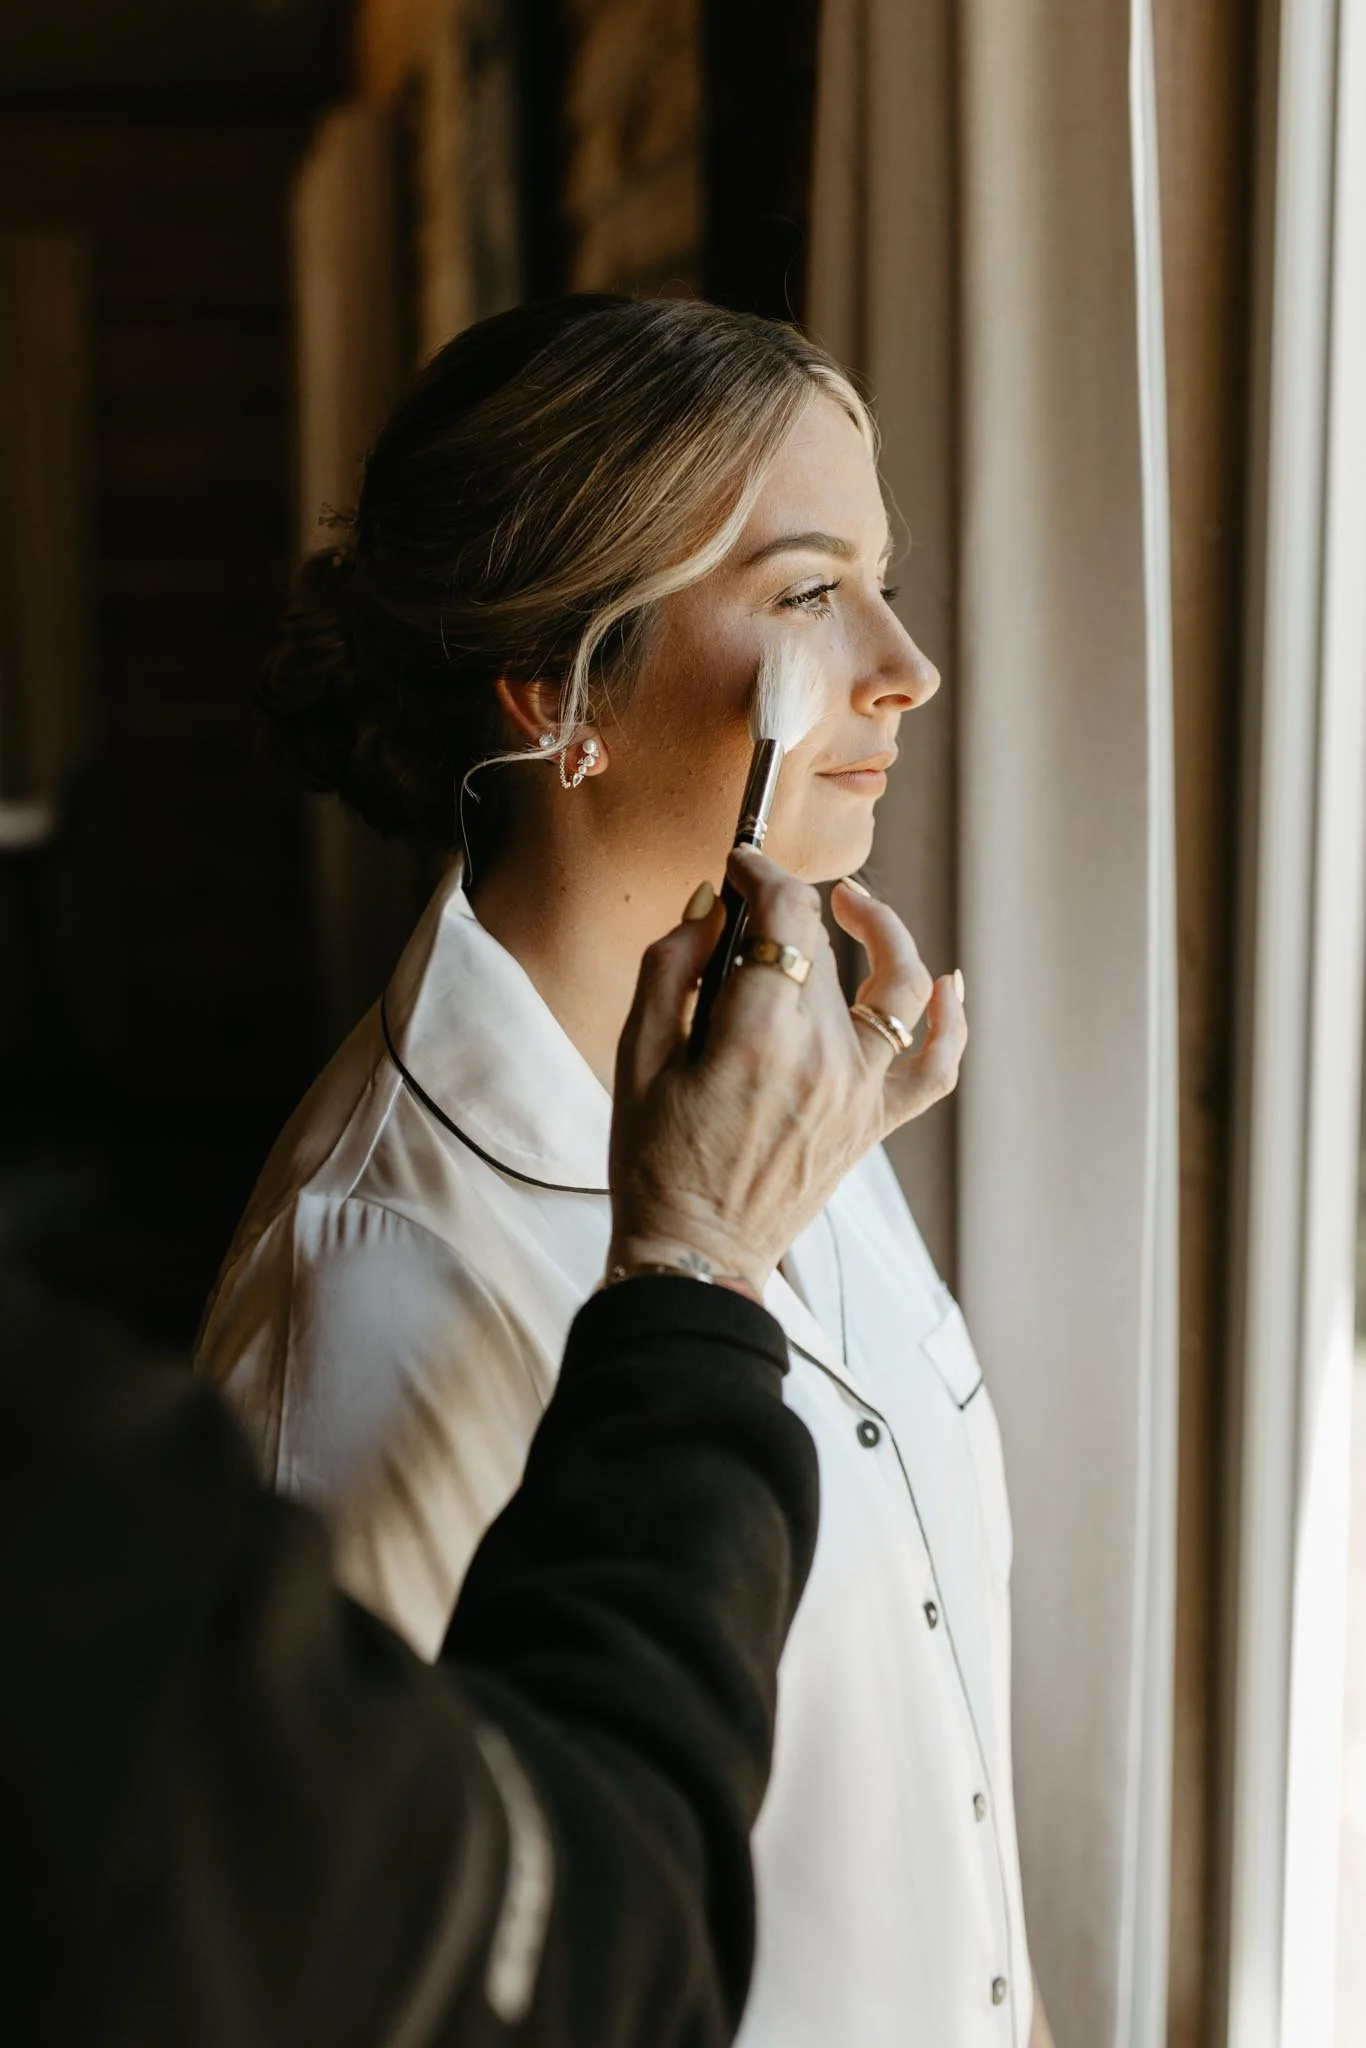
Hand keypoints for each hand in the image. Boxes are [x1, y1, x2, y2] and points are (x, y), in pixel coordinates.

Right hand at [607, 848, 967, 1294]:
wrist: (694, 1254)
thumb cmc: (654, 1162)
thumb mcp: (636, 1056)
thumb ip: (672, 967)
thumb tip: (713, 905)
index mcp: (759, 1035)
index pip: (786, 916)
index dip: (763, 872)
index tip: (739, 864)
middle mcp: (823, 1057)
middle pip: (824, 949)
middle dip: (787, 913)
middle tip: (747, 910)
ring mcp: (858, 1092)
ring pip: (894, 988)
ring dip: (883, 933)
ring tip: (855, 906)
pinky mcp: (874, 1124)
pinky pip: (935, 1067)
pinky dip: (950, 1022)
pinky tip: (944, 983)